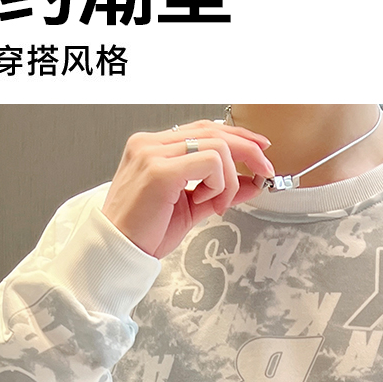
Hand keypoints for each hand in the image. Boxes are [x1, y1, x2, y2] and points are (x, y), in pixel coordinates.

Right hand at [101, 119, 274, 258]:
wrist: (118, 251)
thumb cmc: (144, 232)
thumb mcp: (191, 208)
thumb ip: (219, 192)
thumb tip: (251, 183)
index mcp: (153, 147)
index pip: (204, 129)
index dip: (237, 138)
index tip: (259, 152)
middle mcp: (150, 144)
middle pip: (214, 131)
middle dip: (248, 151)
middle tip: (264, 172)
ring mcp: (152, 154)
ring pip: (217, 147)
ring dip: (229, 180)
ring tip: (216, 204)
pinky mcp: (159, 171)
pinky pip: (210, 163)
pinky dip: (219, 185)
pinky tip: (207, 202)